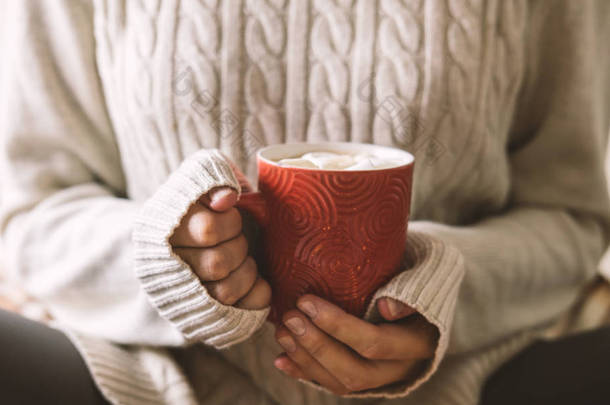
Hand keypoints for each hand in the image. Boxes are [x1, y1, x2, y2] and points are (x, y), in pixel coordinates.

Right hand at [170, 186, 270, 309]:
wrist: (178, 246)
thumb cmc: (198, 208)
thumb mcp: (200, 181)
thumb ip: (213, 178)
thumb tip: (227, 198)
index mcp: (162, 230)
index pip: (207, 229)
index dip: (230, 222)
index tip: (229, 215)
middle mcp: (168, 267)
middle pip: (217, 264)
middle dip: (238, 247)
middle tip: (237, 239)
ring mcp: (185, 297)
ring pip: (226, 293)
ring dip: (246, 271)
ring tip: (243, 259)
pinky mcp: (205, 316)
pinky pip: (242, 311)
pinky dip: (258, 293)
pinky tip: (256, 280)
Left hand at [274, 296, 437, 394]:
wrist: (425, 307)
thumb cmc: (418, 285)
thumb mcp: (423, 283)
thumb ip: (407, 293)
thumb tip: (387, 307)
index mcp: (418, 343)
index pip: (375, 342)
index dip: (338, 326)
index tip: (306, 302)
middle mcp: (400, 369)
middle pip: (354, 370)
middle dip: (317, 346)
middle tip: (290, 318)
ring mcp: (382, 379)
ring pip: (342, 382)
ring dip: (306, 359)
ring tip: (281, 333)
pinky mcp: (364, 381)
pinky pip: (333, 384)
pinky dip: (305, 373)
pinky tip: (282, 359)